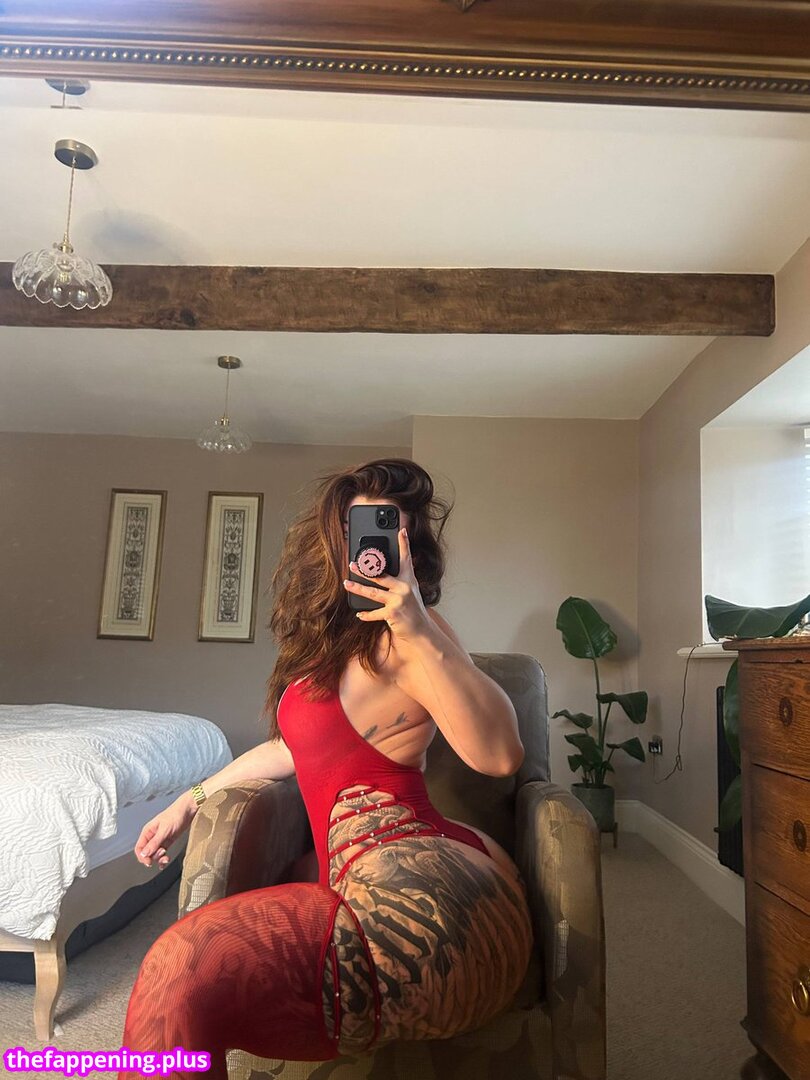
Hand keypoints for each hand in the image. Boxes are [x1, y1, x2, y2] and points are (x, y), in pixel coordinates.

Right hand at [134, 796, 194, 867]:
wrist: (188, 810)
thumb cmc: (175, 815)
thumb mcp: (164, 830)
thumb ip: (154, 842)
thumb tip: (144, 854)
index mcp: (147, 832)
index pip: (139, 848)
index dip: (142, 857)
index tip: (149, 862)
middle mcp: (152, 836)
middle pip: (147, 853)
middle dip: (153, 857)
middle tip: (162, 854)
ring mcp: (160, 840)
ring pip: (154, 854)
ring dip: (159, 859)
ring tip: (167, 857)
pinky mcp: (167, 842)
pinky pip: (162, 853)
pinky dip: (163, 859)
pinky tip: (165, 862)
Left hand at [343, 527, 430, 644]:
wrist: (422, 630)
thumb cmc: (414, 611)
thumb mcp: (411, 592)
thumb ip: (400, 582)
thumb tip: (383, 573)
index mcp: (409, 580)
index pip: (406, 558)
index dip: (404, 544)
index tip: (402, 531)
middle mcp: (404, 588)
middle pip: (380, 575)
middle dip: (364, 570)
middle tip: (352, 564)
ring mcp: (398, 600)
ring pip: (373, 592)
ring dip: (358, 588)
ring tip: (347, 584)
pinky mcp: (392, 613)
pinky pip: (375, 613)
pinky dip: (366, 614)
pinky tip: (359, 613)